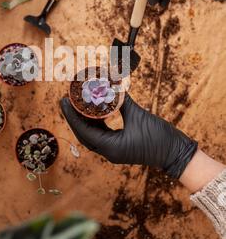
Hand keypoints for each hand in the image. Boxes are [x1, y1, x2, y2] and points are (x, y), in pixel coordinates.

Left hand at [60, 95, 197, 178]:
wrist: (176, 153)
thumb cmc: (160, 137)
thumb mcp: (138, 116)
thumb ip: (122, 101)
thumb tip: (110, 85)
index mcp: (110, 147)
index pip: (84, 131)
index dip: (71, 115)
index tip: (63, 101)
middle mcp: (109, 152)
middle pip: (84, 134)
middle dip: (74, 117)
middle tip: (66, 99)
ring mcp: (114, 151)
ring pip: (92, 135)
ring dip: (84, 120)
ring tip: (77, 103)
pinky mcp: (119, 147)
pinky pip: (102, 134)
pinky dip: (96, 123)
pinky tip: (94, 111)